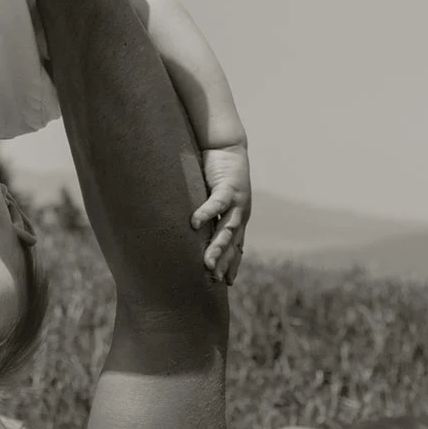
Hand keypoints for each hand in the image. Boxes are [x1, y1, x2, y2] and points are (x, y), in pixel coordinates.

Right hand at [193, 143, 251, 283]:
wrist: (226, 145)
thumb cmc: (215, 172)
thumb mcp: (210, 198)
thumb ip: (203, 214)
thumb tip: (187, 230)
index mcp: (236, 218)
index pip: (236, 246)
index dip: (231, 264)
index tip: (225, 283)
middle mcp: (239, 213)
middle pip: (233, 243)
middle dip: (224, 262)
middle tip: (214, 280)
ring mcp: (236, 201)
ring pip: (228, 229)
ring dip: (218, 246)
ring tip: (207, 262)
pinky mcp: (228, 186)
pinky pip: (216, 203)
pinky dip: (206, 213)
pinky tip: (195, 224)